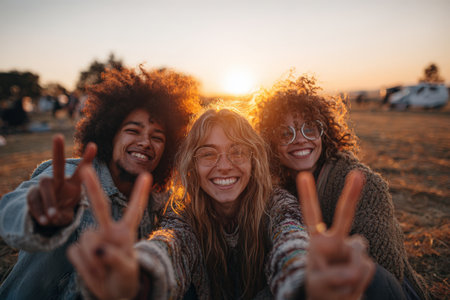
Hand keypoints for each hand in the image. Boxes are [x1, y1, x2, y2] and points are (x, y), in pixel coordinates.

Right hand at [27, 134, 96, 226]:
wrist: (46, 219)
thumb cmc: (62, 213)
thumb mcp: (68, 215)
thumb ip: (63, 216)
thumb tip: (54, 216)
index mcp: (73, 185)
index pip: (82, 171)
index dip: (87, 159)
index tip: (94, 145)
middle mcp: (58, 181)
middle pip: (57, 165)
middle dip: (58, 151)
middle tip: (58, 136)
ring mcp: (44, 186)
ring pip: (45, 184)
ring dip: (49, 201)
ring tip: (53, 217)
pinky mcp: (32, 194)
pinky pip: (34, 200)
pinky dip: (39, 211)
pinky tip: (44, 221)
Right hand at [67, 166, 151, 299]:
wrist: (113, 293)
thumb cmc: (125, 279)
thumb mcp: (128, 271)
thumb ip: (116, 258)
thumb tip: (99, 249)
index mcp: (126, 232)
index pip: (134, 210)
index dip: (139, 193)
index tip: (146, 175)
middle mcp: (109, 231)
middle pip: (100, 207)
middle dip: (92, 188)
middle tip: (85, 169)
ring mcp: (93, 239)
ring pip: (85, 238)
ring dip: (92, 259)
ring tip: (103, 270)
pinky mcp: (79, 249)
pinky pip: (74, 252)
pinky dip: (83, 265)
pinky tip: (92, 270)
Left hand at [296, 170, 374, 299]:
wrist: (335, 299)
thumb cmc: (321, 289)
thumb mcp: (319, 285)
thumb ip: (336, 276)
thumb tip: (358, 267)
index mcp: (317, 242)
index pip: (311, 216)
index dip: (308, 196)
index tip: (304, 174)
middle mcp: (334, 240)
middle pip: (345, 215)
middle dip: (351, 194)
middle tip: (358, 174)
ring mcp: (351, 248)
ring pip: (357, 257)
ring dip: (349, 276)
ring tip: (340, 284)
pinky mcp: (363, 259)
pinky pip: (365, 268)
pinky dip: (358, 282)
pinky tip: (351, 285)